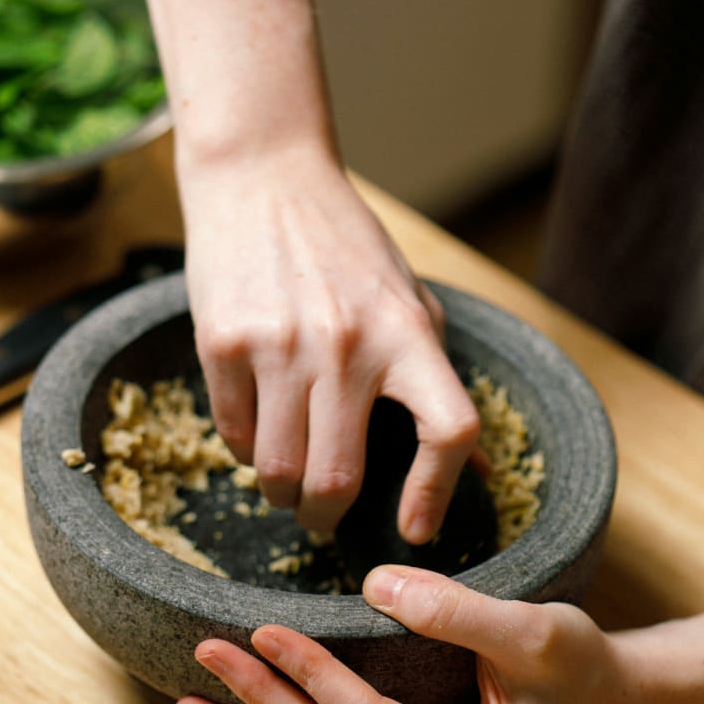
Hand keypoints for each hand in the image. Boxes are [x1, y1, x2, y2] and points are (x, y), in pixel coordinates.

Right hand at [182, 146, 480, 540]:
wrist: (262, 176)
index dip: (436, 491)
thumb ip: (438, 380)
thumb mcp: (410, 300)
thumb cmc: (345, 245)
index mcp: (407, 331)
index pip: (448, 430)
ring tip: (286, 484)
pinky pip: (233, 434)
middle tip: (322, 515)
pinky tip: (257, 432)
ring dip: (282, 493)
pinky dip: (245, 451)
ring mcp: (280, 344)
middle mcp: (347, 342)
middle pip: (337, 479)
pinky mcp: (223, 342)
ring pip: (277, 471)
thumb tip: (479, 467)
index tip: (416, 527)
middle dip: (326, 517)